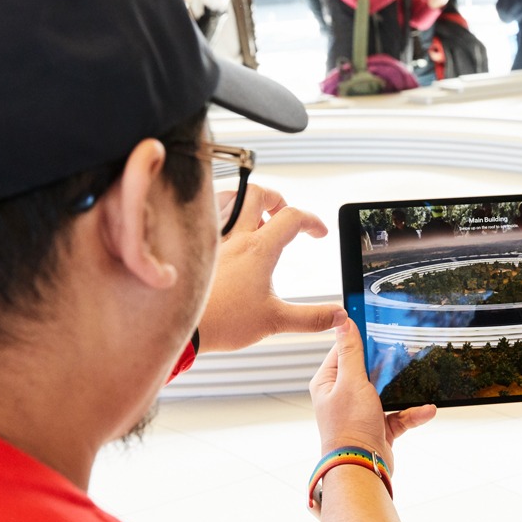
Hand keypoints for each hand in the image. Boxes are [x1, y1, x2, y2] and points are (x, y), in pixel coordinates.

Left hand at [197, 184, 345, 352]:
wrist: (182, 327)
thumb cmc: (223, 322)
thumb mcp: (276, 321)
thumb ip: (311, 318)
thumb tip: (338, 315)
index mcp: (259, 249)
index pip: (292, 217)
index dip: (312, 221)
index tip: (318, 233)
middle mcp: (235, 236)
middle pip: (258, 194)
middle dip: (277, 199)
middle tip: (284, 216)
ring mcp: (212, 240)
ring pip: (229, 198)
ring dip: (246, 202)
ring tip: (255, 220)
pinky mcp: (196, 250)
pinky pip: (207, 215)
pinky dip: (221, 214)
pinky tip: (225, 231)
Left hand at [310, 318, 435, 472]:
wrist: (361, 468)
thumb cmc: (349, 427)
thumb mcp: (351, 382)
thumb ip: (351, 352)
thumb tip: (343, 322)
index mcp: (329, 381)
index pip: (343, 350)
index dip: (360, 337)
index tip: (379, 324)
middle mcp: (343, 395)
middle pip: (368, 368)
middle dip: (387, 362)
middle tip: (405, 347)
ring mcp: (362, 411)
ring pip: (386, 390)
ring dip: (404, 389)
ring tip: (420, 378)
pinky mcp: (379, 426)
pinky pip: (399, 414)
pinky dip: (413, 412)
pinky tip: (427, 410)